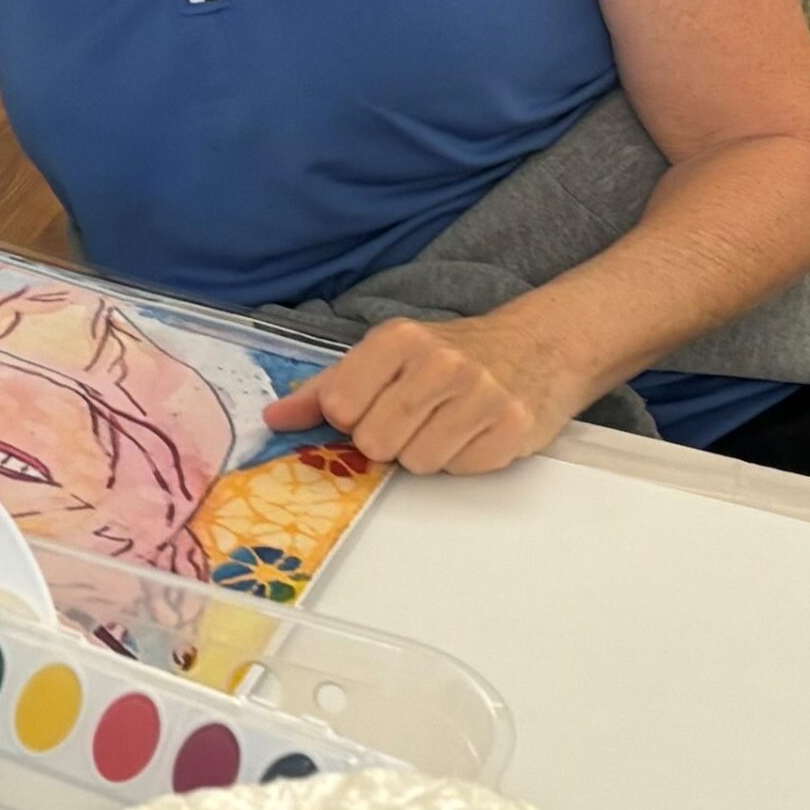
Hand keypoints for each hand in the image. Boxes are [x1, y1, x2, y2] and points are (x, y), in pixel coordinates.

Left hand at [262, 313, 591, 474]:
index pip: (340, 407)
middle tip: (411, 419)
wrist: (536, 346)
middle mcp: (440, 361)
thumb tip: (274, 419)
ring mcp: (482, 393)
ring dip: (424, 453)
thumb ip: (325, 388)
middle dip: (387, 441)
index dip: (350, 418)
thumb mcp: (382, 356)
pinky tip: (473, 432)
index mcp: (397, 338)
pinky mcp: (514, 427)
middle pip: (376, 442)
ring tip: (443, 424)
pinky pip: (461, 470)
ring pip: (418, 463)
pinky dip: (462, 459)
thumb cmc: (446, 355)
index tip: (370, 407)